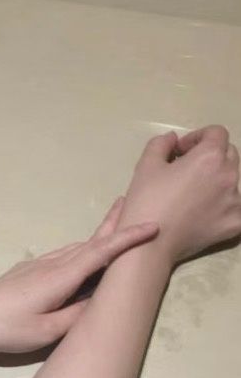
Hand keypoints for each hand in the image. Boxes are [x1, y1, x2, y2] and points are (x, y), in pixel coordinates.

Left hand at [0, 199, 158, 352]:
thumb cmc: (4, 327)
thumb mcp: (45, 331)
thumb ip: (77, 316)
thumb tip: (101, 302)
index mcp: (60, 278)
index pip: (101, 252)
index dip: (128, 239)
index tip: (152, 226)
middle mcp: (52, 265)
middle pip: (91, 242)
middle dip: (115, 224)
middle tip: (136, 205)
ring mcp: (39, 265)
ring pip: (78, 248)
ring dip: (100, 236)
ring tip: (118, 226)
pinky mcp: (30, 270)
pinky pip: (65, 256)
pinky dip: (84, 250)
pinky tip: (87, 256)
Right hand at [118, 126, 240, 264]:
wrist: (150, 244)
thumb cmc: (146, 201)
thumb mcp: (146, 165)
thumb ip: (161, 143)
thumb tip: (173, 139)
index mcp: (210, 157)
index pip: (216, 133)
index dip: (197, 137)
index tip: (180, 151)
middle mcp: (229, 175)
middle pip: (228, 153)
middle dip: (209, 155)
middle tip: (186, 169)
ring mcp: (236, 201)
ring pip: (232, 179)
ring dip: (216, 178)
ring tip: (194, 192)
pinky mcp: (236, 222)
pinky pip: (235, 204)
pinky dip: (222, 202)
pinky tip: (203, 210)